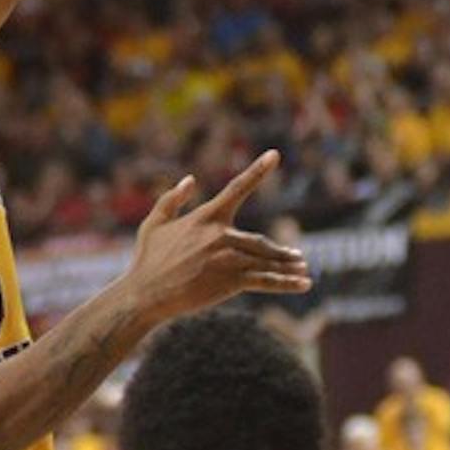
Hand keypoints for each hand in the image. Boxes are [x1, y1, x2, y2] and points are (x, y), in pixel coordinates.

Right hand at [125, 151, 310, 325]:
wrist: (146, 294)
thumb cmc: (148, 259)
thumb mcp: (153, 223)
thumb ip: (172, 199)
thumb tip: (190, 179)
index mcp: (205, 216)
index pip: (237, 188)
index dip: (258, 170)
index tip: (275, 154)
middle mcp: (220, 234)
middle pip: (261, 241)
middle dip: (280, 251)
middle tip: (297, 256)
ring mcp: (228, 258)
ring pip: (266, 260)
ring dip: (287, 265)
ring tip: (303, 269)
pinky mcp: (231, 281)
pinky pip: (265, 280)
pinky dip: (287, 282)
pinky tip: (304, 284)